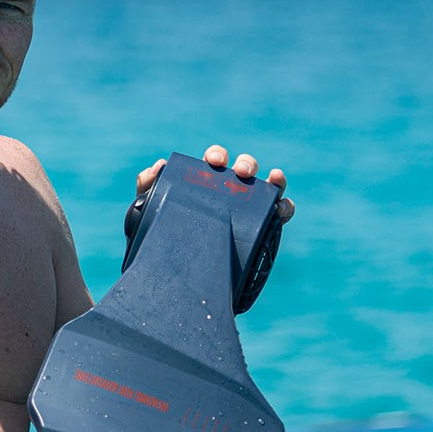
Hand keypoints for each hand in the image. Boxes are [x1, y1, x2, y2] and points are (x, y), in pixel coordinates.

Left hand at [135, 144, 294, 222]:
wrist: (173, 276)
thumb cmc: (162, 237)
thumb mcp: (147, 213)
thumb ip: (147, 186)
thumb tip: (158, 166)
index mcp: (204, 183)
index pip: (214, 163)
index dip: (217, 155)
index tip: (214, 161)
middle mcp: (228, 193)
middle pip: (243, 169)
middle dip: (246, 164)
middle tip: (241, 172)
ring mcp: (246, 211)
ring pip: (265, 188)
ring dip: (272, 180)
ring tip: (273, 180)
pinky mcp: (260, 231)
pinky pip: (278, 214)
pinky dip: (285, 206)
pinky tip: (282, 207)